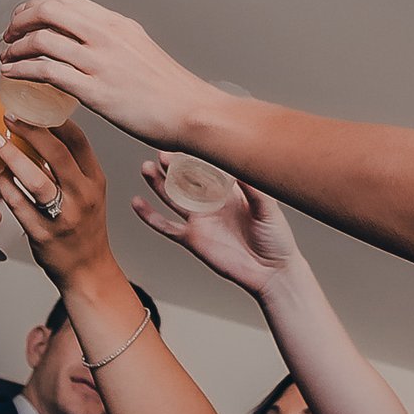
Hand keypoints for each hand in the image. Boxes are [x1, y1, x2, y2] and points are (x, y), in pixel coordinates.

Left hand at [0, 0, 216, 147]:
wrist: (192, 112)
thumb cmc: (170, 90)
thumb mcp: (141, 49)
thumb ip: (114, 42)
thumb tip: (89, 44)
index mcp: (117, 24)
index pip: (67, 0)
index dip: (36, 6)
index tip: (24, 20)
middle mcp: (106, 36)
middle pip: (48, 11)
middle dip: (20, 21)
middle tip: (9, 36)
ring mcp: (100, 62)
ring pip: (42, 41)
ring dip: (16, 48)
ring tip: (7, 59)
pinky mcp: (95, 91)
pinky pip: (46, 72)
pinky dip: (22, 70)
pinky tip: (13, 76)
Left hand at [0, 121, 112, 284]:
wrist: (88, 271)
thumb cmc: (84, 227)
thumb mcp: (88, 191)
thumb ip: (71, 165)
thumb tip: (41, 130)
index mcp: (95, 180)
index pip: (78, 141)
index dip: (55, 119)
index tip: (34, 105)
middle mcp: (83, 196)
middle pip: (57, 155)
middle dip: (30, 131)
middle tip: (9, 117)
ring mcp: (64, 217)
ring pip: (36, 181)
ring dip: (12, 158)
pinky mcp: (44, 236)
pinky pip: (20, 206)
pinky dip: (6, 188)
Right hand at [133, 158, 305, 297]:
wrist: (271, 272)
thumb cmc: (276, 239)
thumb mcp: (269, 209)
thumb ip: (254, 190)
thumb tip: (242, 167)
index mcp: (230, 191)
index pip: (208, 168)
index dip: (196, 156)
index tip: (186, 141)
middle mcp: (212, 203)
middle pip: (186, 179)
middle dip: (173, 166)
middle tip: (161, 152)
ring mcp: (200, 220)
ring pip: (172, 198)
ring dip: (158, 184)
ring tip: (146, 168)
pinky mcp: (192, 239)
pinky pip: (166, 227)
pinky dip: (150, 216)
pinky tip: (137, 203)